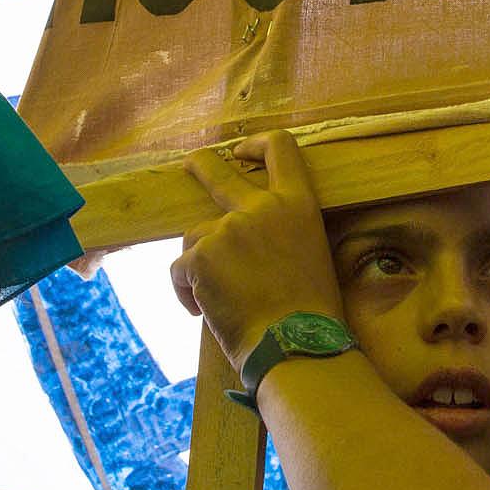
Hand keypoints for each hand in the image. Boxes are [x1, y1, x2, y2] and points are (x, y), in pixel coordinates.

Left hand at [171, 132, 342, 369]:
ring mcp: (228, 228)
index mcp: (298, 204)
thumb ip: (279, 232)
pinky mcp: (200, 255)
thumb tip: (244, 237)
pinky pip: (180, 269)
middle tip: (190, 164)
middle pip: (217, 170)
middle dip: (199, 165)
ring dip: (199, 264)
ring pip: (196, 235)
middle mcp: (262, 207)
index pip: (281, 148)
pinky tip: (203, 312)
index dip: (257, 143)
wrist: (295, 346)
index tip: (241, 151)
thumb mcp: (309, 255)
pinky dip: (187, 291)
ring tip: (218, 300)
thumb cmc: (308, 313)